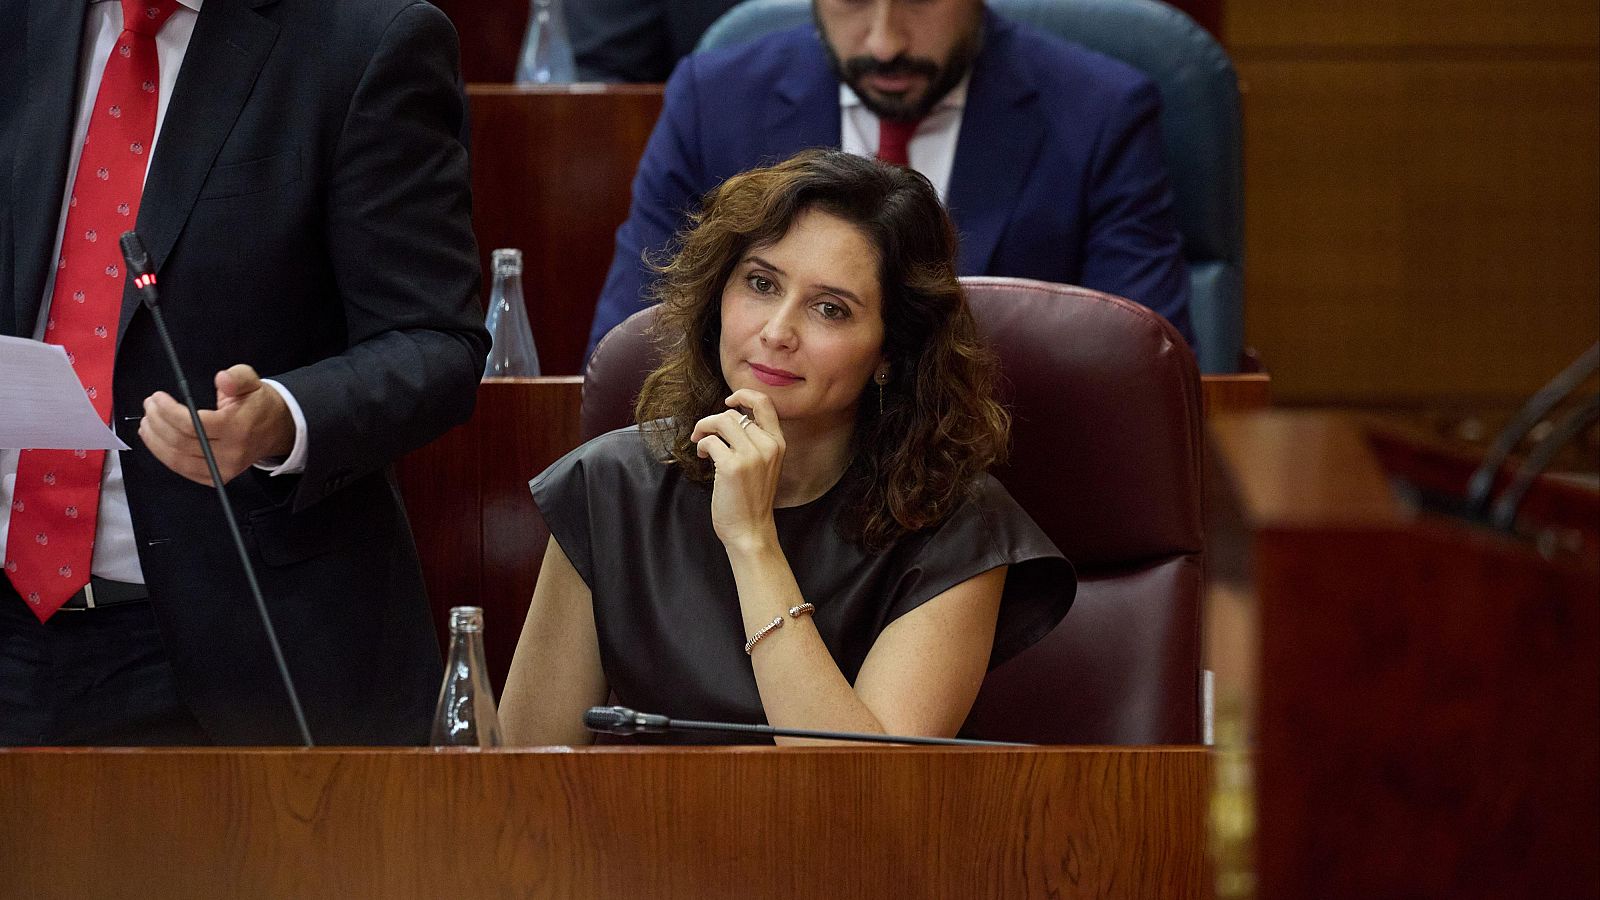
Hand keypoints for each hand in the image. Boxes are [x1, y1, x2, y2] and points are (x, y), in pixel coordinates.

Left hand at [139, 364, 295, 485]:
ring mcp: (223, 470)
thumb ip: (237, 377)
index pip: (193, 425)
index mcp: (238, 429)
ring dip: (155, 441)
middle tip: (149, 406)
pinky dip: (164, 456)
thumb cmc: (258, 403)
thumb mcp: (252, 381)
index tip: (157, 397)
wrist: (277, 430)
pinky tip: (156, 440)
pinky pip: (183, 470)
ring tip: (147, 422)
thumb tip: (221, 378)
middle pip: (181, 443)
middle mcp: (231, 454)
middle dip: (157, 423)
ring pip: (177, 460)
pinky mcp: (216, 478)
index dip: (168, 412)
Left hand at [690, 389, 785, 550]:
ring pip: (721, 422)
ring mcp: (751, 455)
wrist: (751, 530)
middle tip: (703, 433)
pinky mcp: (732, 466)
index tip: (729, 401)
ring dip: (704, 429)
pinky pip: (710, 441)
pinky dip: (701, 445)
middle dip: (712, 421)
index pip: (765, 403)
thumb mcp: (764, 465)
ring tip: (701, 444)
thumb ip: (755, 442)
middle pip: (733, 413)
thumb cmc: (752, 500)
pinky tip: (703, 457)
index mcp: (778, 443)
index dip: (744, 394)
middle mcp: (767, 446)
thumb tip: (730, 418)